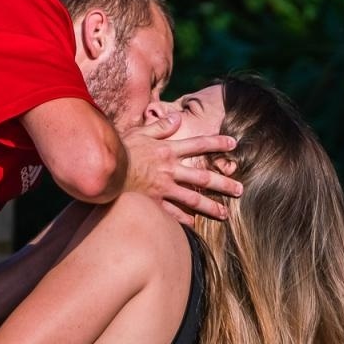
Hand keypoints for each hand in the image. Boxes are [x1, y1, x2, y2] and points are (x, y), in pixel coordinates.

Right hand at [122, 113, 242, 223]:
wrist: (103, 172)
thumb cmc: (119, 151)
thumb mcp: (139, 132)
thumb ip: (160, 126)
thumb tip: (177, 117)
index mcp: (168, 150)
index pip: (198, 144)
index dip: (217, 143)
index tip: (234, 144)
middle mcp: (169, 170)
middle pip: (202, 177)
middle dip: (223, 183)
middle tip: (240, 190)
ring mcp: (162, 188)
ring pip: (192, 199)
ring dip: (210, 207)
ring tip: (225, 214)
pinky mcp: (152, 203)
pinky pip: (172, 214)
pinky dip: (184, 221)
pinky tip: (196, 226)